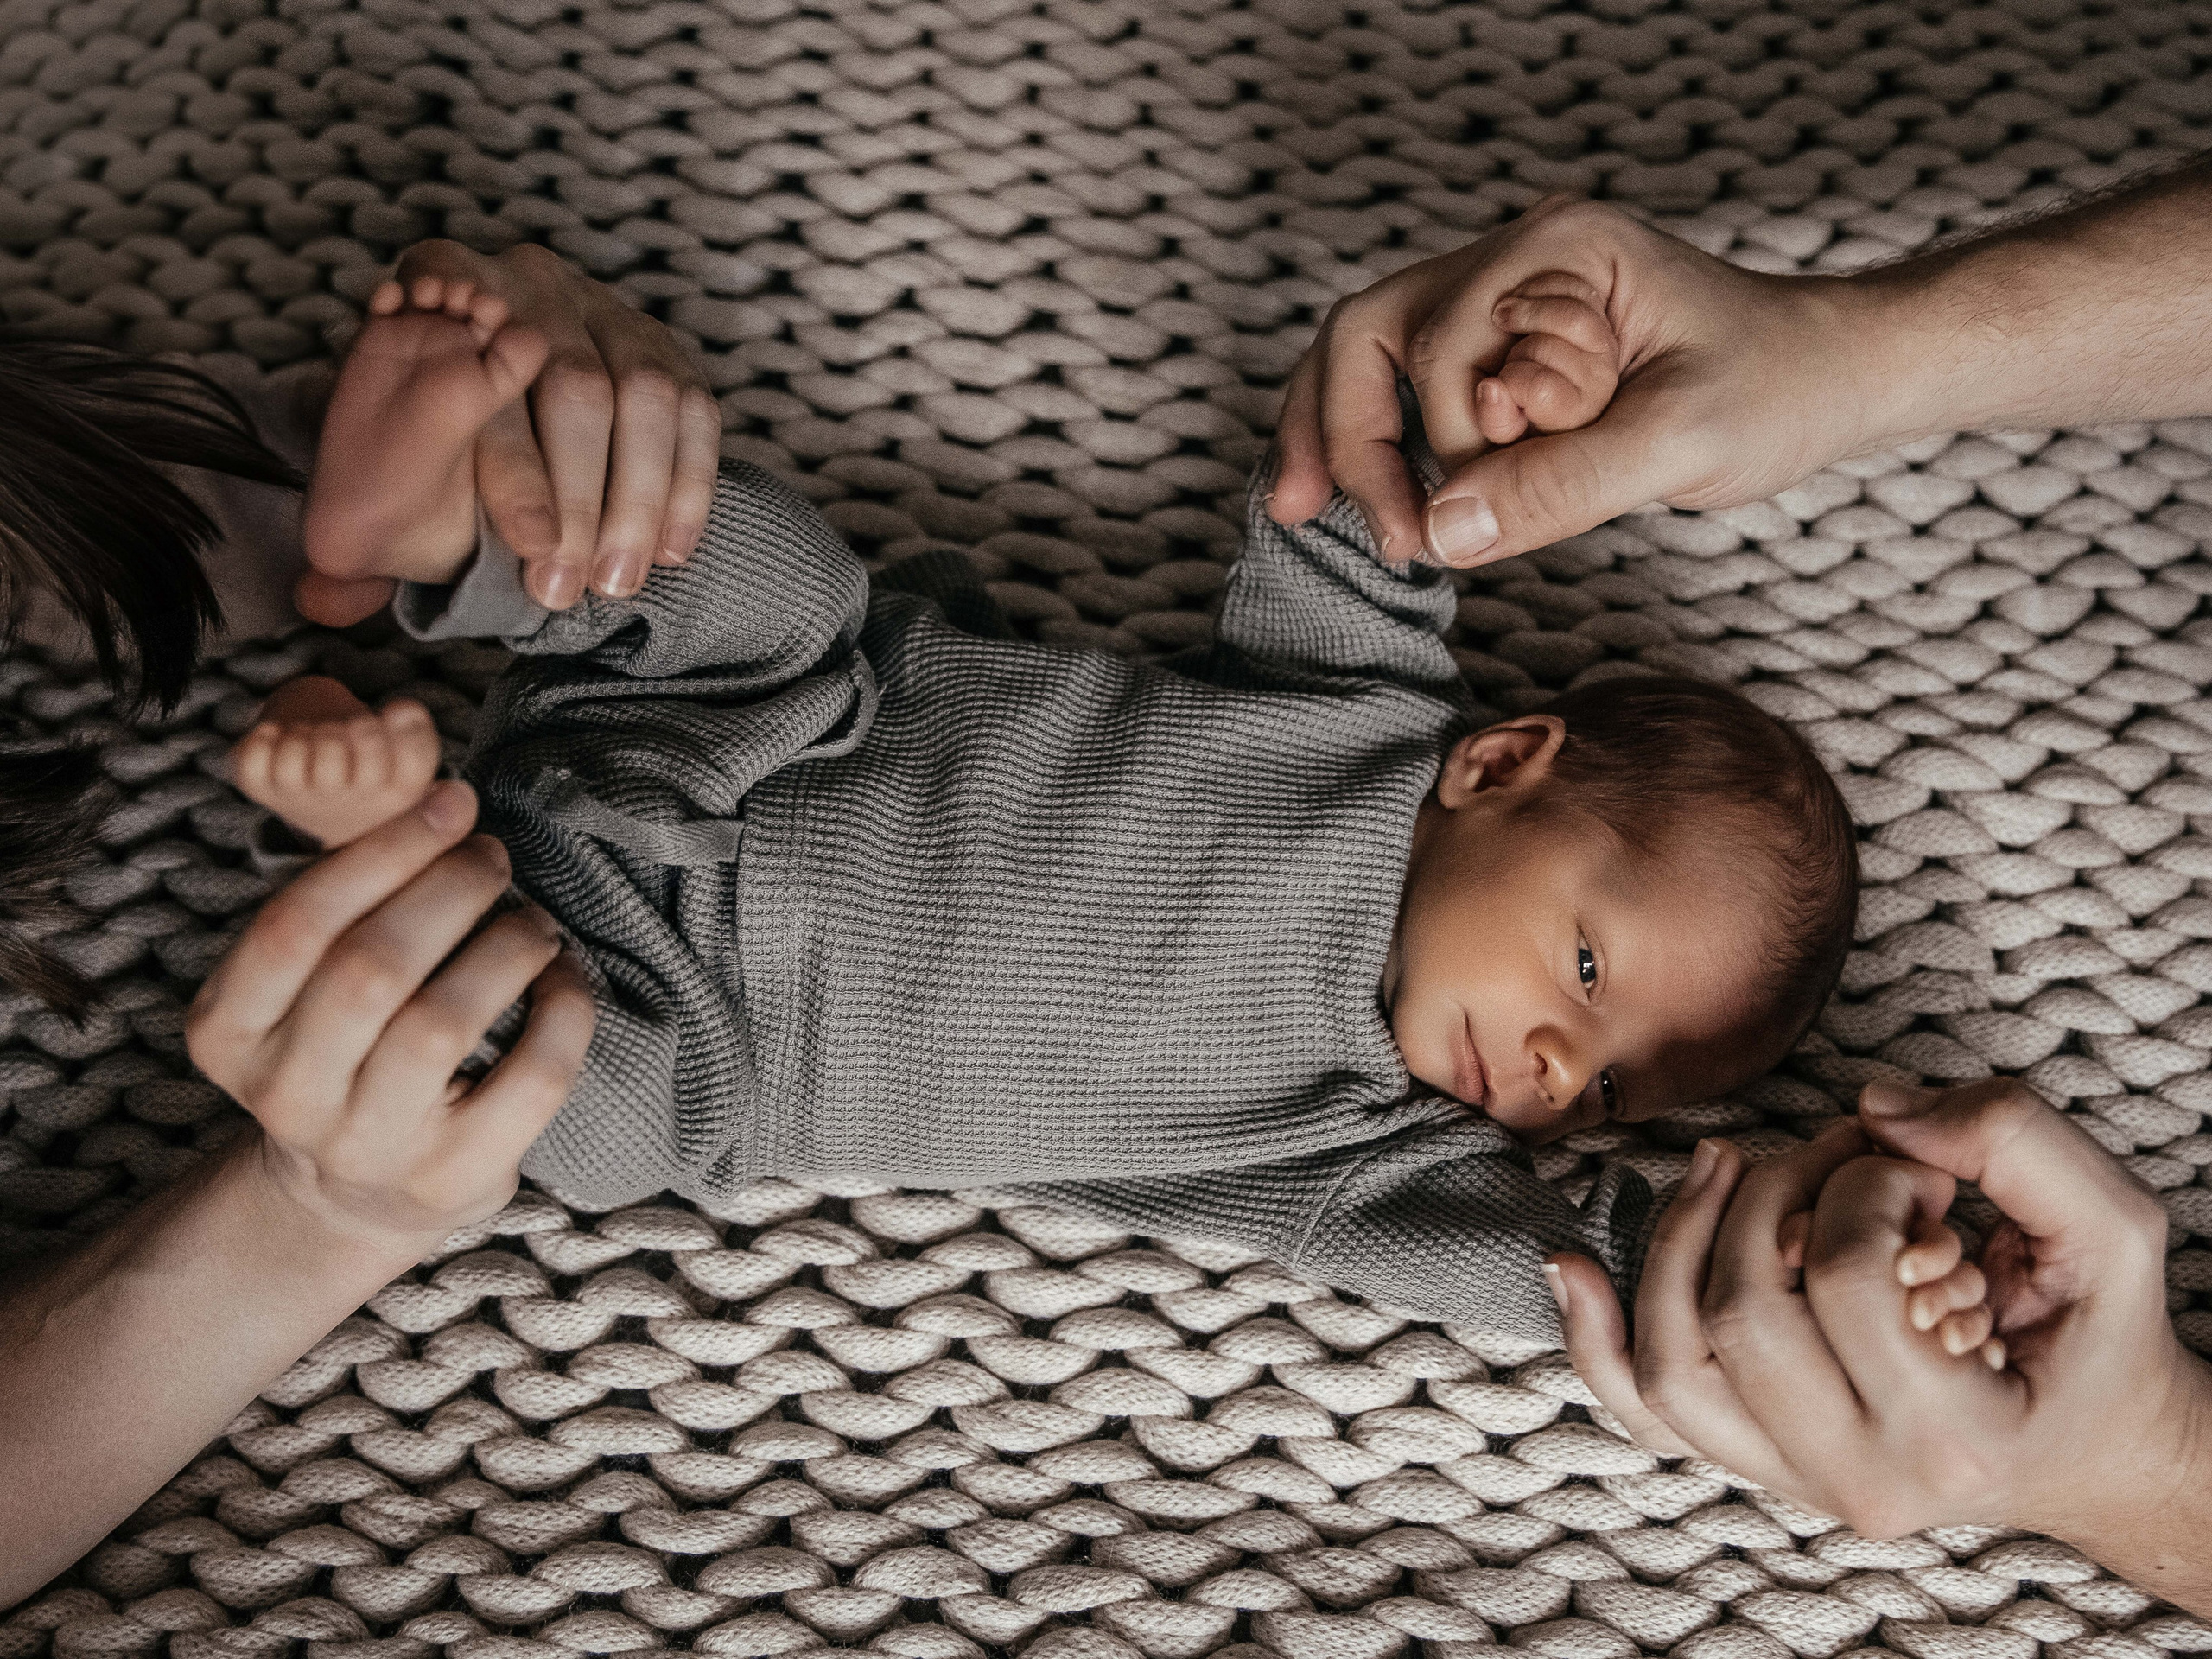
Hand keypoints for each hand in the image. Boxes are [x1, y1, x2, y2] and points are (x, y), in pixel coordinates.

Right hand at [187, 780, 596, 1250]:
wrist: (357, 1194)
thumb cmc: (345, 1050)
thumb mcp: (305, 986)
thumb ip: (345, 905)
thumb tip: (440, 800)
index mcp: (229, 1033)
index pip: (294, 925)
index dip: (382, 851)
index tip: (450, 802)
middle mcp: (286, 1098)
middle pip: (370, 969)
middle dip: (448, 889)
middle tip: (492, 858)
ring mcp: (369, 1147)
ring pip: (442, 1024)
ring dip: (505, 946)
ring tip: (531, 922)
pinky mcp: (452, 1178)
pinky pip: (529, 1079)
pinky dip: (565, 1012)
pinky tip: (564, 980)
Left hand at [297, 240, 723, 623]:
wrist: (493, 395)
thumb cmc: (430, 440)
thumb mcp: (382, 465)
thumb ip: (356, 534)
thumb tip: (324, 603)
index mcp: (441, 279)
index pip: (479, 367)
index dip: (514, 465)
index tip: (529, 545)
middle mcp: (530, 283)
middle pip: (572, 382)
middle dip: (578, 496)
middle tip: (565, 583)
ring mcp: (608, 312)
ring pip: (644, 394)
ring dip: (638, 499)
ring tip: (615, 580)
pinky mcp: (667, 351)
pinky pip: (693, 413)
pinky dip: (686, 488)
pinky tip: (668, 553)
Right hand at [1268, 196, 1873, 567]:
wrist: (1834, 375)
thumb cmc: (1777, 391)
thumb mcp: (1683, 445)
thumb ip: (1563, 485)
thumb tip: (1445, 533)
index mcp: (1560, 252)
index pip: (1439, 348)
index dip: (1440, 447)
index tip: (1464, 526)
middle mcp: (1517, 259)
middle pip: (1370, 330)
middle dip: (1340, 431)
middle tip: (1329, 522)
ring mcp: (1506, 298)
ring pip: (1370, 351)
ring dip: (1334, 433)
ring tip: (1299, 511)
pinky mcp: (1508, 346)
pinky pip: (1405, 381)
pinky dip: (1371, 437)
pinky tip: (1354, 494)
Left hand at [1547, 1083, 2211, 1607]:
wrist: (2097, 1447)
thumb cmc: (2096, 1334)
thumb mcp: (2110, 1230)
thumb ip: (2013, 1143)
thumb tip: (1872, 1109)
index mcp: (1955, 1436)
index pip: (1845, 1275)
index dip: (1861, 1187)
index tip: (1911, 1170)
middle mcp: (1861, 1480)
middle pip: (1741, 1313)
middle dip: (1769, 1197)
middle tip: (1827, 1153)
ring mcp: (1796, 1479)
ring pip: (1674, 1363)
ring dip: (1678, 1238)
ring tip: (1725, 1167)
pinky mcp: (1759, 1462)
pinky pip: (1646, 1411)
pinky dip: (1596, 1337)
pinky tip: (1574, 1263)